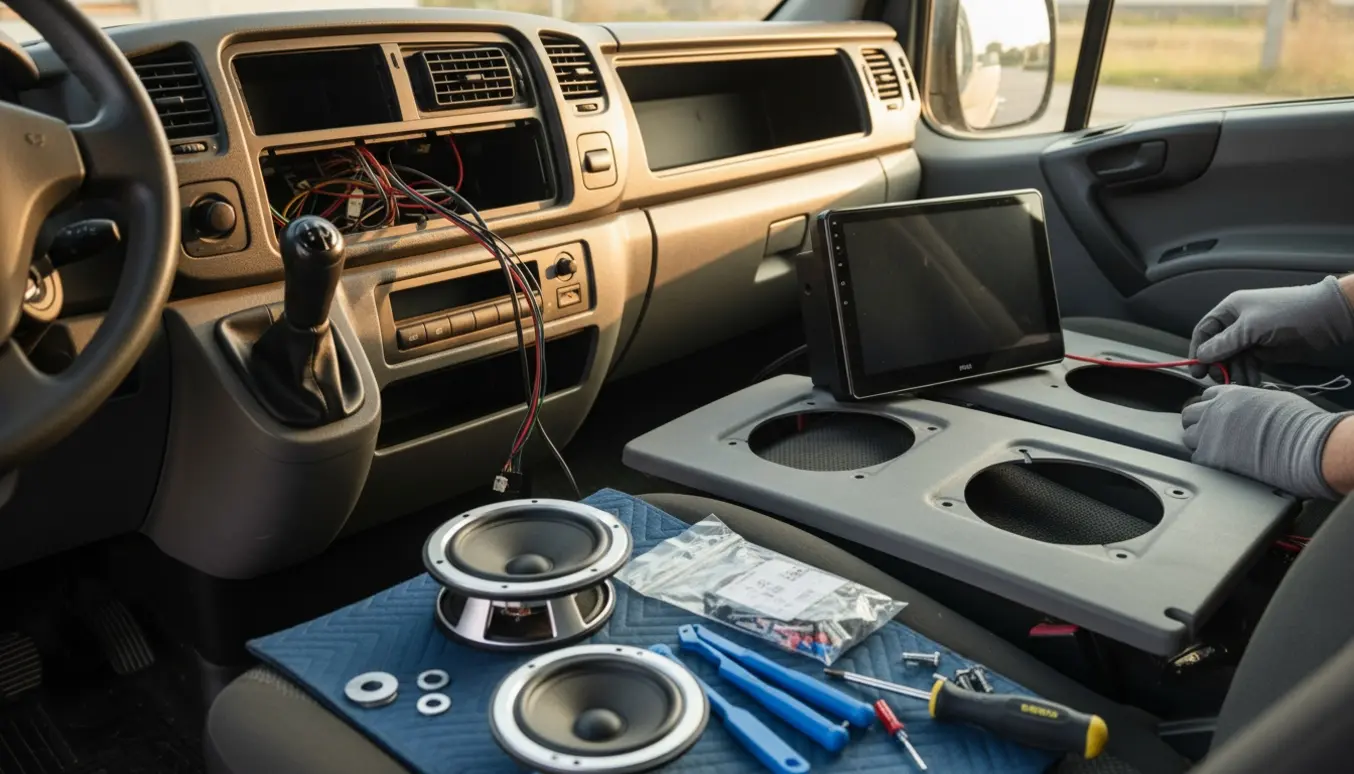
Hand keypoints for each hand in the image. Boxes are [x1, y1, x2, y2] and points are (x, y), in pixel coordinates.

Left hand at [1182, 385, 1345, 499]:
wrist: (1304, 446)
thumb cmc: (1300, 423)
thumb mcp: (1274, 398)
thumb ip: (1252, 401)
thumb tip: (1251, 408)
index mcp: (1230, 394)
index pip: (1206, 396)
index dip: (1212, 406)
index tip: (1218, 416)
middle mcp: (1214, 411)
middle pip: (1190, 414)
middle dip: (1198, 423)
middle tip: (1212, 434)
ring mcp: (1209, 434)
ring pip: (1189, 436)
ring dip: (1200, 443)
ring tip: (1219, 451)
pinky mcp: (1210, 457)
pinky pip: (1197, 458)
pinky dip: (1206, 461)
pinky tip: (1222, 464)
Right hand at [1188, 276, 1353, 384]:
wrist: (1326, 318)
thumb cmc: (1286, 313)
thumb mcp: (1250, 326)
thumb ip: (1224, 343)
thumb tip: (1201, 357)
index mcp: (1230, 310)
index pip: (1204, 331)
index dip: (1198, 350)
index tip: (1197, 370)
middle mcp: (1237, 324)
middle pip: (1216, 348)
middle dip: (1217, 365)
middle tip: (1220, 379)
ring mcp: (1251, 338)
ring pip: (1232, 359)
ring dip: (1234, 372)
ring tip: (1241, 382)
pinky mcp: (1264, 351)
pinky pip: (1248, 365)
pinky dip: (1247, 374)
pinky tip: (1252, 381)